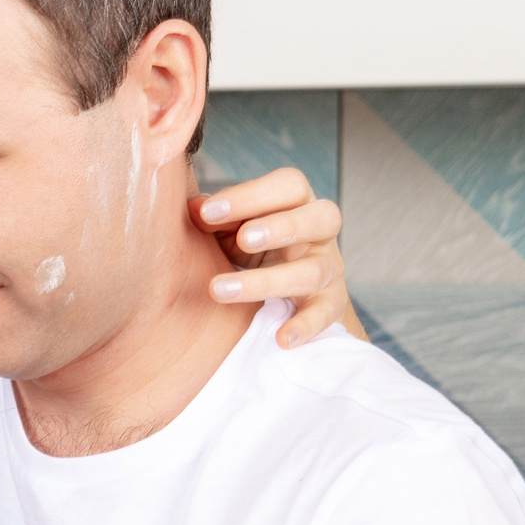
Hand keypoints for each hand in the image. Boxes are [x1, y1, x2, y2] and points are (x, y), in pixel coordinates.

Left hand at [191, 167, 363, 348]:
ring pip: (313, 271)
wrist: (285, 294)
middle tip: (243, 239)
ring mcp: (329, 268)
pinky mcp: (331, 303)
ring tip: (221, 290)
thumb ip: (213, 217)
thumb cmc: (250, 248)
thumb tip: (193, 210)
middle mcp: (319, 232)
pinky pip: (325, 314)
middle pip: (320, 217)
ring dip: (268, 281)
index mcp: (296, 203)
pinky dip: (305, 326)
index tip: (208, 212)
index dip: (250, 195)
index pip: (288, 185)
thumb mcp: (230, 229)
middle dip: (281, 227)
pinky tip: (282, 339)